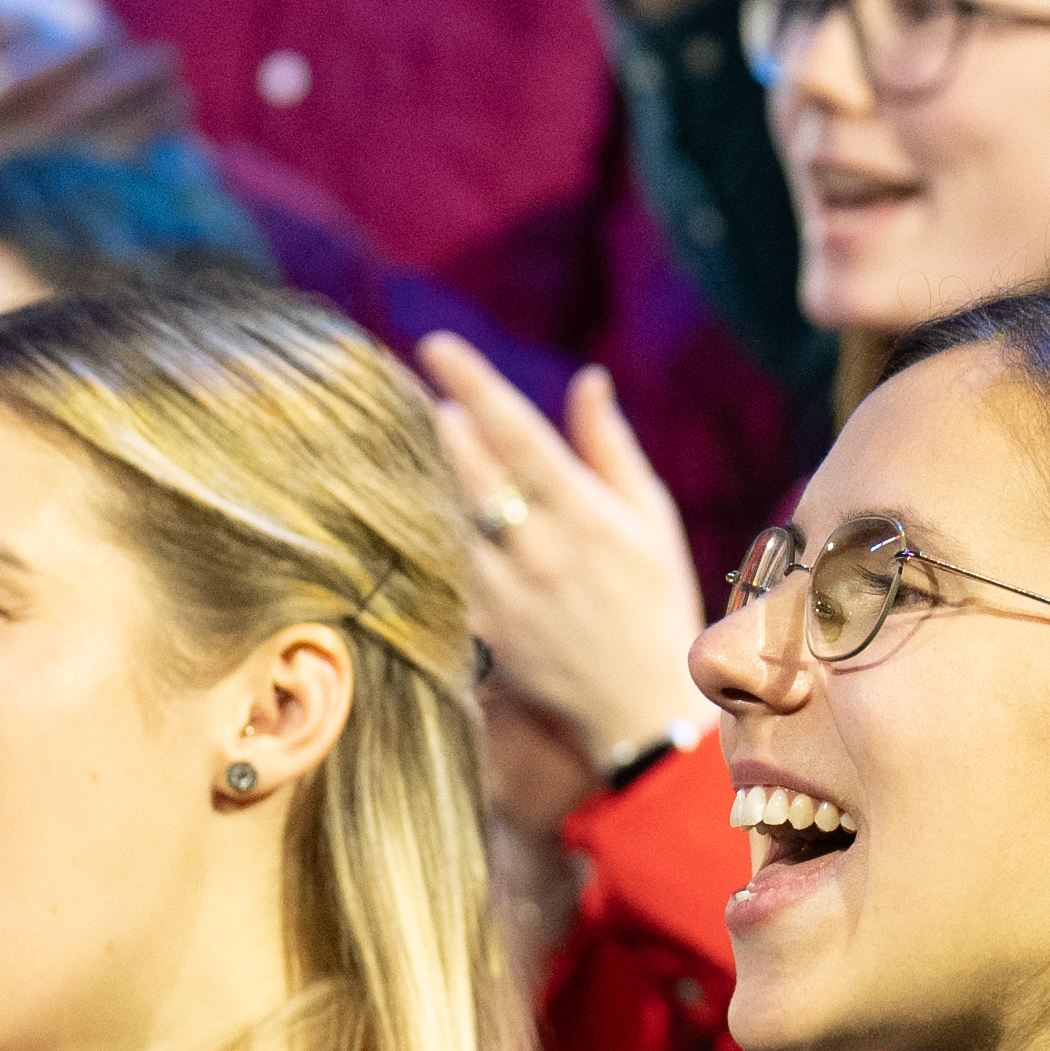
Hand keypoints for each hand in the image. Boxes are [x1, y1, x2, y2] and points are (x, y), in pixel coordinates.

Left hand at [412, 335, 715, 771]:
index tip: (436, 343)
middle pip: (468, 469)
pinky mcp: (483, 628)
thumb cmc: (655, 601)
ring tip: (393, 431)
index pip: (520, 434)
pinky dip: (420, 529)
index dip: (474, 384)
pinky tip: (399, 502)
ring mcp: (508, 593)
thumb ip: (611, 447)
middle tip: (400, 378)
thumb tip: (587, 379)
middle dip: (433, 418)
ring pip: (444, 516)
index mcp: (589, 515)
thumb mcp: (651, 519)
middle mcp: (543, 551)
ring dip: (419, 470)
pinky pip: (438, 567)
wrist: (641, 707)